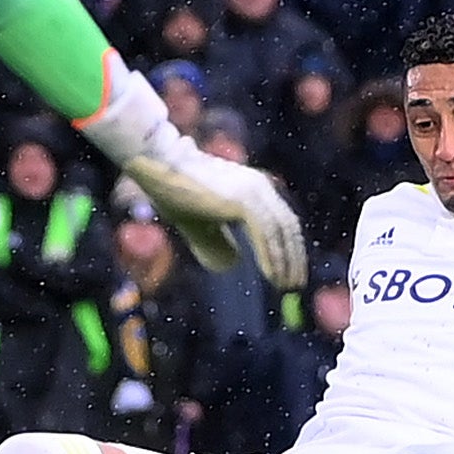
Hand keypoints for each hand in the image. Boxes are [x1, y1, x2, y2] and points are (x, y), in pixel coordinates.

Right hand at [80, 68, 306, 284]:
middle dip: (294, 258)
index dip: (289, 248)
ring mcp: (253, 192)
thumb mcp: (200, 222)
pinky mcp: (242, 201)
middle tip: (295, 284)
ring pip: (279, 232)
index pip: (282, 221)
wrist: (159, 167)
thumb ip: (216, 240)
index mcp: (253, 187)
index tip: (291, 271)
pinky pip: (264, 234)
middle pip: (287, 226)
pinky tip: (272, 277)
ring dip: (285, 262)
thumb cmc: (173, 191)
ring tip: (286, 286)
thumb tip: (234, 263)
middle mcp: (259, 186)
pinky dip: (272, 257)